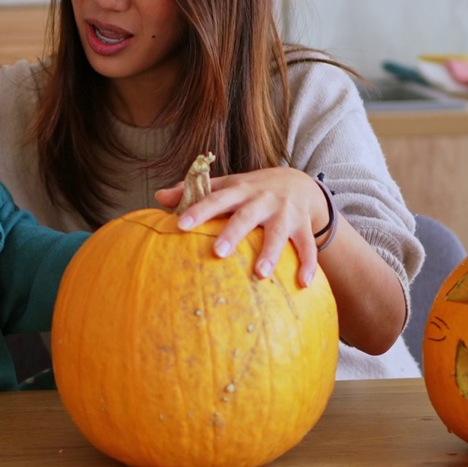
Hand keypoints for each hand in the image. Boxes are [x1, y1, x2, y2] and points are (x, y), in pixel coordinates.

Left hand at [155, 166, 328, 286]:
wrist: (298, 182)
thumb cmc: (251, 189)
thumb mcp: (226, 185)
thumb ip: (194, 191)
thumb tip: (158, 197)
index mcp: (239, 190)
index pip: (214, 199)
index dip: (198, 211)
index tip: (180, 225)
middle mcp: (262, 200)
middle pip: (245, 217)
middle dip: (232, 234)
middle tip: (217, 253)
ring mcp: (285, 214)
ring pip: (278, 233)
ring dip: (270, 253)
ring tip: (260, 274)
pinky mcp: (303, 227)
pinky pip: (308, 247)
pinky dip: (309, 265)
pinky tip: (303, 284)